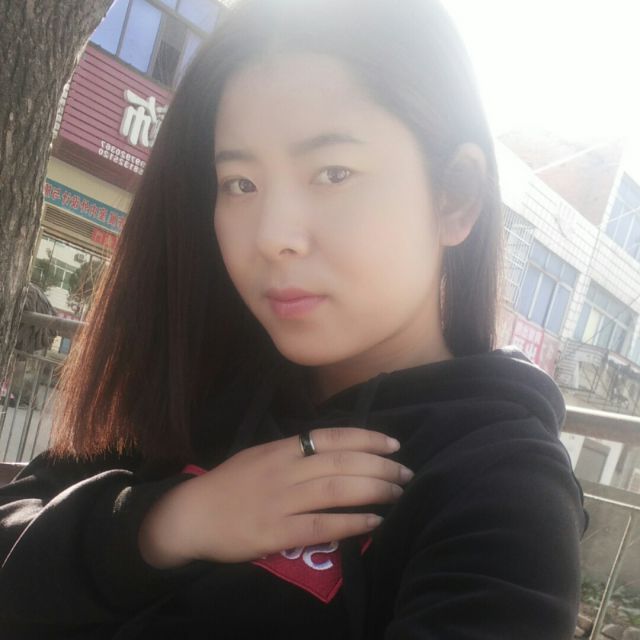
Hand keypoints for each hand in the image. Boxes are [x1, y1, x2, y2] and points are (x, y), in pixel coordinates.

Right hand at [138, 427, 412, 567]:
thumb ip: (294, 451)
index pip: (331, 437)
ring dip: (373, 490)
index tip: (394, 444)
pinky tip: (375, 523)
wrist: (190, 515)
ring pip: (336, 489)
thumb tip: (335, 451)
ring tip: (398, 494)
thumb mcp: (260, 455)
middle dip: (380, 466)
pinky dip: (351, 522)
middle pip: (341, 463)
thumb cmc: (229, 484)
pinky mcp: (274, 532)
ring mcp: (279, 500)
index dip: (367, 438)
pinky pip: (320, 525)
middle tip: (406, 473)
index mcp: (281, 448)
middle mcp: (284, 470)